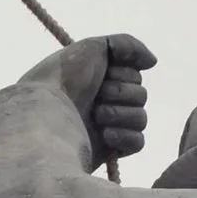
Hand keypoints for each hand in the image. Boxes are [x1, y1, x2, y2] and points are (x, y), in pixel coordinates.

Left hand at [51, 33, 154, 166]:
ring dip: (121, 113)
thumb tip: (153, 62)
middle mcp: (104, 103)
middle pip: (141, 96)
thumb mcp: (94, 47)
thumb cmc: (63, 78)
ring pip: (141, 118)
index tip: (100, 75)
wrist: (44, 113)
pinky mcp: (108, 151)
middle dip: (121, 93)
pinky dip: (125, 135)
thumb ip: (127, 46)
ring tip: (96, 116)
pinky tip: (105, 134)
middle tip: (96, 97)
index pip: (135, 75)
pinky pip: (138, 143)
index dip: (122, 74)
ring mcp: (107, 128)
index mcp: (100, 80)